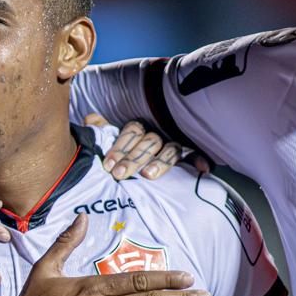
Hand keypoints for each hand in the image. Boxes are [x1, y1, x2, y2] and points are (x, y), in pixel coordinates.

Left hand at [83, 113, 208, 179]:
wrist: (138, 170)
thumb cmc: (121, 156)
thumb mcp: (109, 141)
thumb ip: (101, 130)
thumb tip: (91, 118)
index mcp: (138, 130)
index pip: (132, 132)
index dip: (120, 148)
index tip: (108, 166)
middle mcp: (157, 135)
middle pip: (149, 142)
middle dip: (133, 158)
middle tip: (119, 175)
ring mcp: (172, 144)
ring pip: (169, 150)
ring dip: (160, 162)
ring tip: (147, 176)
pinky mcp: (187, 156)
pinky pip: (195, 155)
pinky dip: (200, 159)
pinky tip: (204, 168)